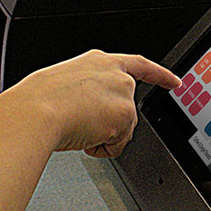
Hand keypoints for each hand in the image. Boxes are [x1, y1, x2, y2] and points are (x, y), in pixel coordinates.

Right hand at [2, 50, 181, 158]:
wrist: (36, 110)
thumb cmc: (38, 99)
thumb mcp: (65, 83)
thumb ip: (88, 90)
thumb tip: (89, 112)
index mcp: (99, 61)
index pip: (139, 65)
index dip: (159, 74)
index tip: (175, 81)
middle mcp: (116, 74)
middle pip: (127, 109)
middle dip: (110, 124)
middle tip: (81, 124)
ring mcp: (123, 94)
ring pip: (122, 130)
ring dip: (101, 136)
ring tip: (76, 125)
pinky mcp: (125, 116)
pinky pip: (117, 146)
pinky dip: (101, 149)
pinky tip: (83, 136)